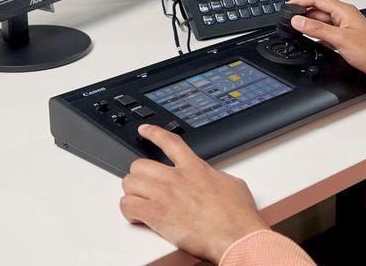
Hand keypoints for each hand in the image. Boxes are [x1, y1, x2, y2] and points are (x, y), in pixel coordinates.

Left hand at [120, 124, 269, 262]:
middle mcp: (176, 178)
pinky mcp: (157, 215)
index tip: (144, 130)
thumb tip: (214, 179)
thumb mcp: (232, 184)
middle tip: (144, 185)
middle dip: (139, 175)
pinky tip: (136, 216)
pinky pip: (128, 206)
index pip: (169, 142)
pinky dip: (128, 211)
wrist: (235, 236)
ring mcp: (165, 195)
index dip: (154, 133)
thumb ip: (215, 177)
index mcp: (195, 168)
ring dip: (132, 192)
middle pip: (141, 164)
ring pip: (130, 183)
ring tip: (139, 200)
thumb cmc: (237, 216)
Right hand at [288, 0, 365, 84]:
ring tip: (296, 30)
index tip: (288, 6)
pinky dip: (316, 34)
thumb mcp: (339, 39)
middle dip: (303, 13)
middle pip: (318, 9)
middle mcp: (344, 15)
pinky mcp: (344, 37)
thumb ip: (317, 29)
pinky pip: (326, 31)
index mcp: (344, 10)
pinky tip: (311, 40)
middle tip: (288, 21)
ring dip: (309, 24)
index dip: (301, 0)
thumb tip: (298, 20)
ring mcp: (344, 26)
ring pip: (321, 21)